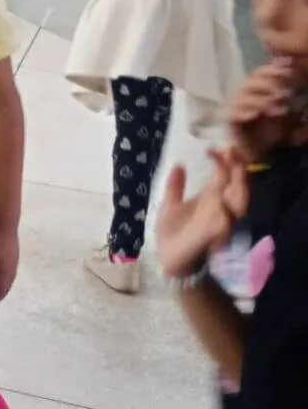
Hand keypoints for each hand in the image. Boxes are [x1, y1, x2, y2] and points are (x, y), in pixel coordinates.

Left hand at [0, 222, 18, 306]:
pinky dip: (5, 279)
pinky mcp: (15, 256)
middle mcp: (13, 271)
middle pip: (7, 288)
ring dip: (3, 287)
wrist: (7, 226)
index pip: (1, 292)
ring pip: (10, 280)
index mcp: (6, 274)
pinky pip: (10, 273)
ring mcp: (15, 263)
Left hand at [156, 151, 248, 276]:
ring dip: (240, 189)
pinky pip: (224, 227)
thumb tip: (178, 164)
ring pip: (239, 205)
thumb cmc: (172, 233)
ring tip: (237, 171)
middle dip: (239, 171)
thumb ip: (175, 186)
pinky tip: (223, 205)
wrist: (169, 261)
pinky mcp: (213, 239)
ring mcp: (220, 223)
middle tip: (234, 153)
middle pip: (238, 187)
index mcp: (211, 198)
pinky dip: (225, 217)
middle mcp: (220, 208)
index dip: (225, 161)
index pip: (224, 176)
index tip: (219, 147)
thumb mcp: (170, 205)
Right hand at [230, 59, 295, 161]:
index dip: (274, 70)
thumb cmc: (275, 129)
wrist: (261, 152)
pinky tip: (256, 114)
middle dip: (270, 85)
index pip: (261, 72)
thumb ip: (288, 93)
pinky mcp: (230, 120)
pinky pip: (234, 113)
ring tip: (279, 109)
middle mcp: (243, 94)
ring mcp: (235, 106)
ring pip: (244, 96)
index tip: (290, 74)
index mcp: (256, 88)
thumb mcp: (288, 110)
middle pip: (252, 81)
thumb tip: (291, 69)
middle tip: (287, 95)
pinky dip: (245, 112)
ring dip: (263, 100)